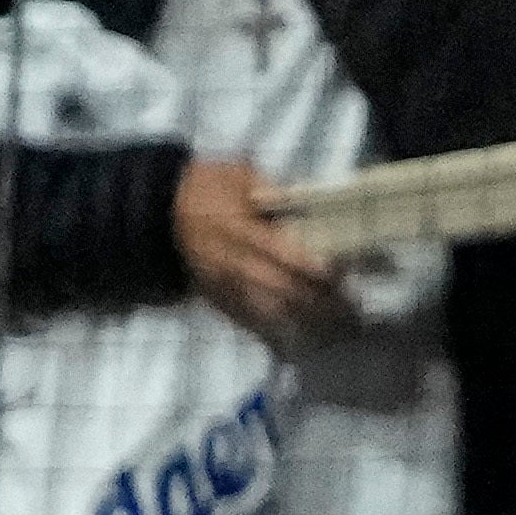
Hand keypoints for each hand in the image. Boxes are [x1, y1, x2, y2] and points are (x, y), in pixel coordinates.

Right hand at [171, 155, 346, 355]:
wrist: (160, 210)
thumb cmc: (206, 186)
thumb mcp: (238, 174)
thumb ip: (271, 188)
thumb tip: (304, 198)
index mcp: (239, 232)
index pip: (282, 254)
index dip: (314, 267)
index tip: (344, 275)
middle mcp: (232, 264)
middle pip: (280, 288)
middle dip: (318, 301)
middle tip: (355, 309)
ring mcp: (223, 285)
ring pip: (267, 310)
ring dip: (304, 321)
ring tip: (339, 329)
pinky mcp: (217, 298)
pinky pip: (247, 319)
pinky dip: (276, 330)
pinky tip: (303, 340)